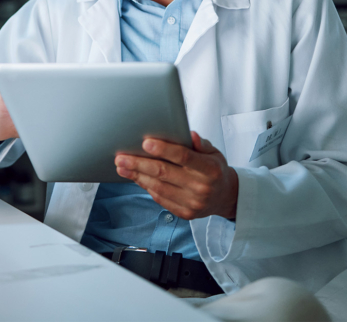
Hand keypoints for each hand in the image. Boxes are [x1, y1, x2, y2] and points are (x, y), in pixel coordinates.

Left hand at [115, 131, 238, 220]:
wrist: (225, 197)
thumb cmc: (215, 170)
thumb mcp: (214, 153)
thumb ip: (201, 143)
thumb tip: (189, 134)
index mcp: (210, 169)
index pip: (184, 157)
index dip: (164, 149)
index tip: (145, 142)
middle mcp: (201, 187)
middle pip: (165, 173)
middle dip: (140, 164)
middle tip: (121, 157)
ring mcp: (193, 203)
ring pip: (158, 187)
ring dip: (137, 177)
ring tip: (122, 167)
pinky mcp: (185, 213)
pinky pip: (160, 199)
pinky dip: (146, 187)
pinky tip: (136, 178)